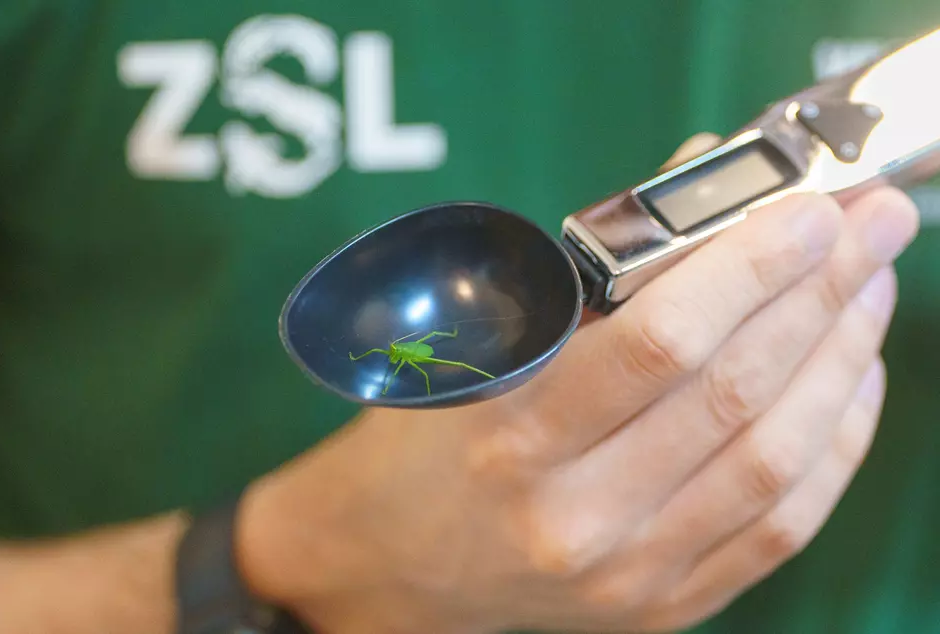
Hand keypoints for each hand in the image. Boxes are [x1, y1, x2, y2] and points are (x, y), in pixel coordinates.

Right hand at [236, 135, 919, 633]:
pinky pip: (780, 526)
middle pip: (734, 397)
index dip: (746, 270)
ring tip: (868, 290)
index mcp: (509, 435)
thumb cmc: (416, 438)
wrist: (381, 564)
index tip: (808, 210)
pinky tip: (849, 380)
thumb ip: (591, 271)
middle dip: (819, 295)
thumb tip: (703, 183)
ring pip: (775, 462)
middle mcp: (573, 515)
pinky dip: (833, 444)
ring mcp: (627, 573)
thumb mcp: (474, 346)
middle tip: (872, 227)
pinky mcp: (661, 605)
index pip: (656, 345)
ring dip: (840, 361)